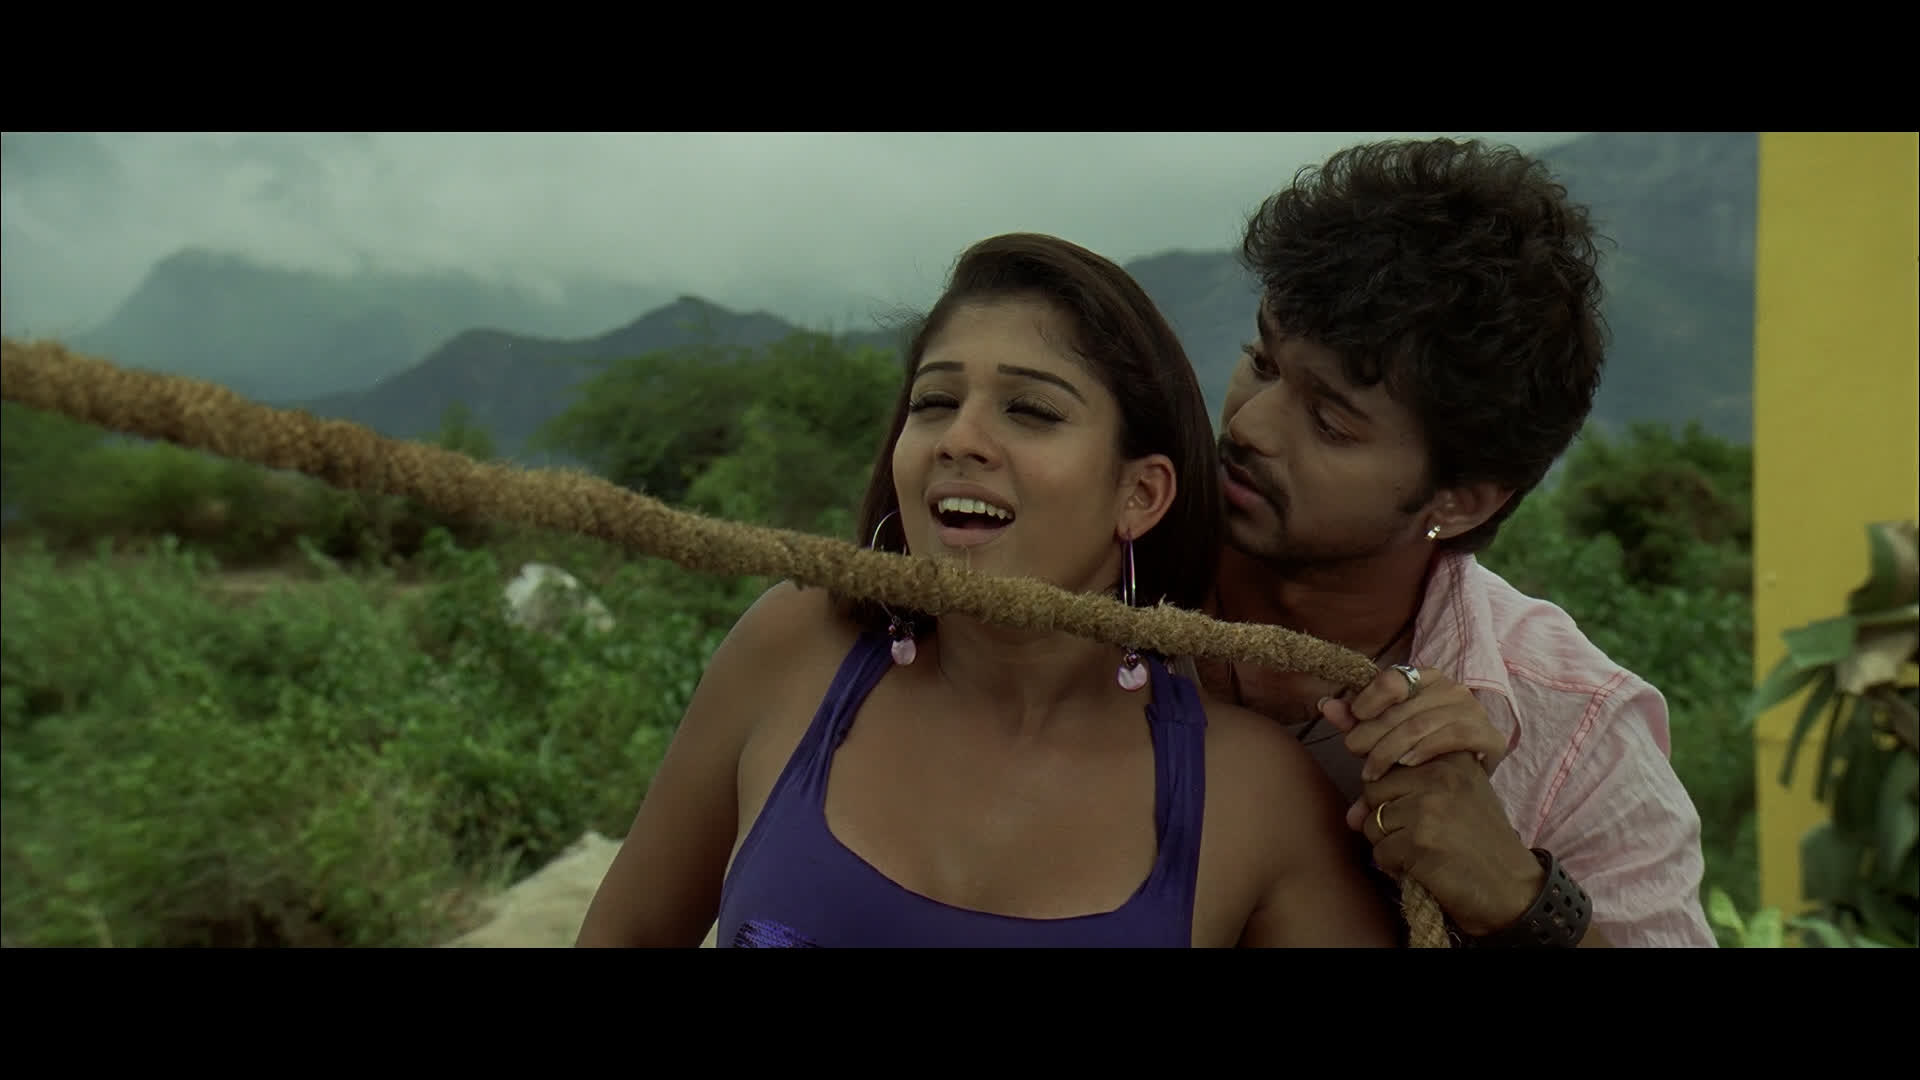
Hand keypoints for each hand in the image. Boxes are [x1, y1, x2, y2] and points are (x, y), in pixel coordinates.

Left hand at [1317, 665, 1507, 786]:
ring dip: (1391, 749)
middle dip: (1372, 733)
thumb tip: (1325, 705)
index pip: (1393, 677)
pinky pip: (1453, 736)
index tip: (1353, 720)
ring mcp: (1474, 711)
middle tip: (1355, 754)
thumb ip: (1358, 720)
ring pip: (1422, 724)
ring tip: (1372, 771)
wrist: (1466, 785)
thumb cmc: (1420, 754)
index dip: (1368, 699)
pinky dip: (1425, 750)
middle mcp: (1453, 688)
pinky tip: (1408, 764)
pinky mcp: (1490, 736)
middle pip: (1403, 707)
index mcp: (1427, 678)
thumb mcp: (1385, 733)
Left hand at [1356, 751, 1545, 936]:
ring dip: (1390, 845)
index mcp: (1450, 756)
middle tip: (1421, 836)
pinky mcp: (1420, 840)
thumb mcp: (1451, 799)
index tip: (1413, 811)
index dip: (1391, 793)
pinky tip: (1424, 868)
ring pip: (1370, 822)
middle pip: (1373, 791)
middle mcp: (1441, 773)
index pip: (1387, 763)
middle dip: (1387, 819)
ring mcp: (1430, 805)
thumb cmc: (1478, 842)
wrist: (1512, 888)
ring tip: (1424, 851)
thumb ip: (1400, 793)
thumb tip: (1351, 815)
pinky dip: (1395, 866)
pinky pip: (1380, 852)